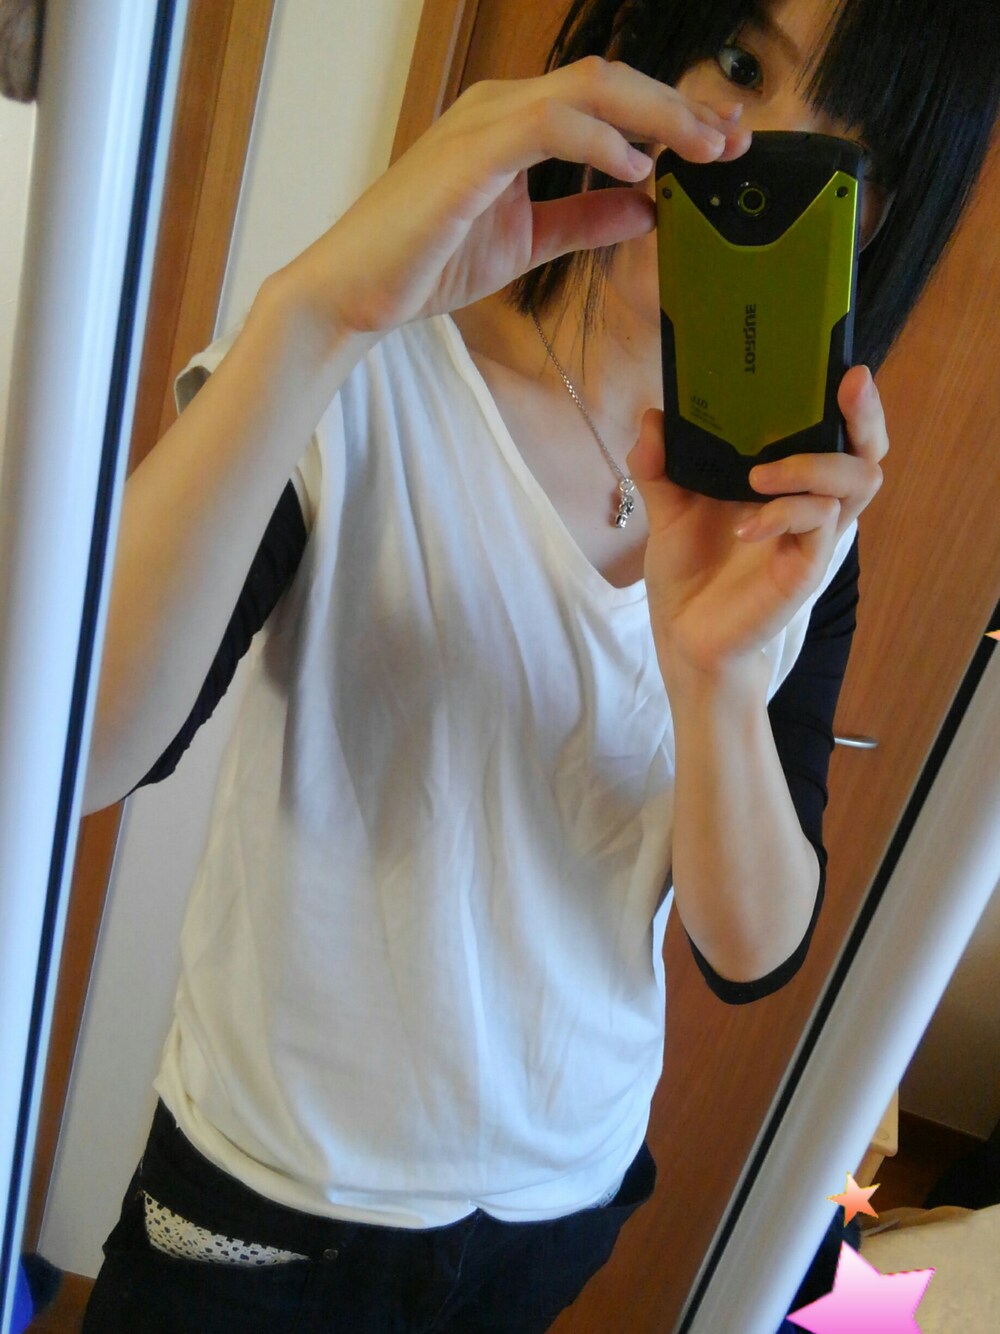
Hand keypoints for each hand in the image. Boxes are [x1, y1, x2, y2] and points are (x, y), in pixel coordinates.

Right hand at [276, 57, 749, 338]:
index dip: (670, 118)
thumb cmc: (426, 261)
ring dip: (655, 118)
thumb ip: (585, 219)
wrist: (356, 291)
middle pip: (609, 81)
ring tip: (701, 152)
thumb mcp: (529, 242)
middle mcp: (501, 108)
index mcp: (514, 123)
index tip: (721, 146)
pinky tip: (636, 171)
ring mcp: (483, 123)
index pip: (607, 101)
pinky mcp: (469, 154)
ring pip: (588, 90)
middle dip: (679, 110)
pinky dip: (600, 143)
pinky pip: (548, 127)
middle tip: (731, 141)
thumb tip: (645, 208)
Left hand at [628, 365, 887, 682]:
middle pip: (868, 453)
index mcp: (786, 485)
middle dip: (865, 415)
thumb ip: (659, 465)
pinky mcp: (804, 569)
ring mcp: (812, 538)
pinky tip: (745, 527)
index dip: (849, 401)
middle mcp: (809, 507)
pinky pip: (819, 527)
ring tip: (760, 474)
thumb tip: (654, 416)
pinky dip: (784, 514)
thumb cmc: (689, 575)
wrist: (684, 639)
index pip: (836, 435)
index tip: (841, 366)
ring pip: (856, 483)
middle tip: (846, 387)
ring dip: (814, 465)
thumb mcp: (667, 511)